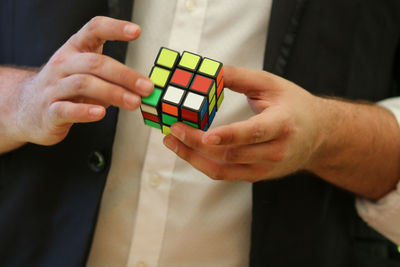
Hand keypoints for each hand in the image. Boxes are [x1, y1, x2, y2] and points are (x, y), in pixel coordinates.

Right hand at [10, 16, 152, 145]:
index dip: (114, 28)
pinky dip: (85, 111)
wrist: (27, 108)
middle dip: (124, 75)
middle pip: (95, 63)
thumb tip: (144, 88)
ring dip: (113, 93)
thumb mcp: (88, 75)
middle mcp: (63, 64)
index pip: (94, 30)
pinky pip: (66, 109)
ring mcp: (54, 87)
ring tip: (133, 102)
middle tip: (146, 87)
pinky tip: (100, 113)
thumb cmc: (65, 89)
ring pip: (83, 84)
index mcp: (75, 50)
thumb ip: (113, 78)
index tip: (135, 31)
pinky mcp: (49, 111)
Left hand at [163, 66, 324, 181]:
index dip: (229, 135)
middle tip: (173, 129)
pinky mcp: (257, 175)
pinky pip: (225, 174)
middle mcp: (275, 151)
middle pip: (231, 153)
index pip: (254, 133)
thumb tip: (210, 71)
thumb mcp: (272, 85)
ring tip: (172, 141)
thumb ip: (240, 78)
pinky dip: (203, 163)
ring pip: (223, 169)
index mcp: (282, 124)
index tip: (206, 135)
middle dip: (197, 144)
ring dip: (193, 158)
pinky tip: (187, 150)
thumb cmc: (294, 106)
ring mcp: (265, 168)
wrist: (319, 135)